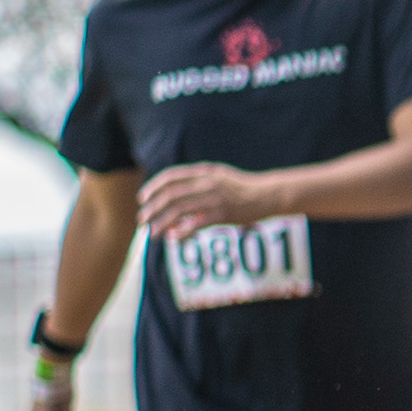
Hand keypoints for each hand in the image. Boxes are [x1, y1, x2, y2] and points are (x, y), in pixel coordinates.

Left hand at [139, 163, 277, 240]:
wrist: (269, 195)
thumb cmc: (243, 188)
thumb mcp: (219, 176)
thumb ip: (198, 181)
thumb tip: (176, 193)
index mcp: (203, 172)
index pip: (170, 178)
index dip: (153, 188)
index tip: (143, 199)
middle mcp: (206, 184)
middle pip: (171, 195)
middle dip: (153, 208)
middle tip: (143, 219)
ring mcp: (215, 199)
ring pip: (180, 210)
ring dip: (163, 222)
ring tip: (153, 232)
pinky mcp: (224, 215)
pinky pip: (197, 224)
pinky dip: (183, 231)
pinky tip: (174, 237)